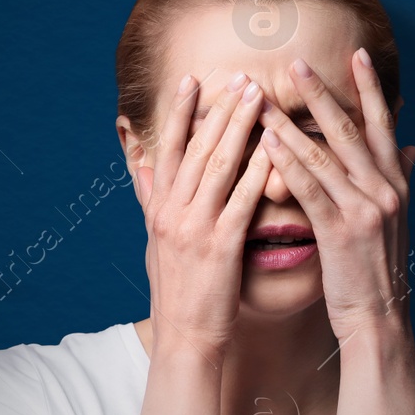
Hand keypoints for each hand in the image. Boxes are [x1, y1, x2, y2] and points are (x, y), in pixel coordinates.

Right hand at [131, 69, 272, 360]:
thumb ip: (149, 199)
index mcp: (159, 208)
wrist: (185, 336)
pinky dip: (257, 172)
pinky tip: (274, 148)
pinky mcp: (221, 246)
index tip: (192, 80)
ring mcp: (195, 228)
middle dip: (219, 110)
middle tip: (241, 77)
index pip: (168, 149)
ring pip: (219, 166)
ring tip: (259, 97)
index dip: (179, 112)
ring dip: (240, 128)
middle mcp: (173, 212)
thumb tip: (139, 165)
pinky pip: (242, 201)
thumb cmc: (176, 290)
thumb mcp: (155, 240)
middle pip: (196, 149)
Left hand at [258, 48, 414, 339]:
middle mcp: (385, 189)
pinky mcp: (342, 231)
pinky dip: (287, 162)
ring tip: (263, 99)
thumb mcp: (393, 220)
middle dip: (322, 93)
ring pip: (324, 154)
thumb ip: (397, 178)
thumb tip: (409, 146)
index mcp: (396, 183)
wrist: (380, 319)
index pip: (383, 124)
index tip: (357, 54)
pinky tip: (266, 143)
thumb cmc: (376, 270)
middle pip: (350, 129)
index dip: (370, 88)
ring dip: (290, 124)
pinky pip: (310, 188)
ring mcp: (366, 209)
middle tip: (296, 62)